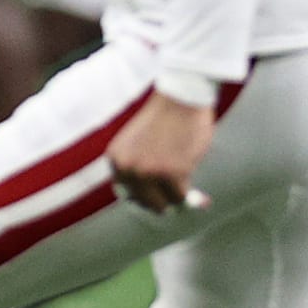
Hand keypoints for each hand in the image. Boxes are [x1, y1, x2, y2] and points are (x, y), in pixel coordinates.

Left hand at [106, 91, 214, 213]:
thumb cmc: (165, 121)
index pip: (127, 195)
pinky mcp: (171, 174)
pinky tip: (192, 172)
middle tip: (178, 194)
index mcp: (116, 159)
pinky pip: (182, 198)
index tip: (160, 197)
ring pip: (166, 203)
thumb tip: (160, 208)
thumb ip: (140, 172)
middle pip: (147, 204)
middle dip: (164, 202)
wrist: (181, 99)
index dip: (146, 198)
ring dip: (178, 195)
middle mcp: (127, 168)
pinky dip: (191, 193)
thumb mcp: (139, 147)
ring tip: (184, 174)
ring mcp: (148, 172)